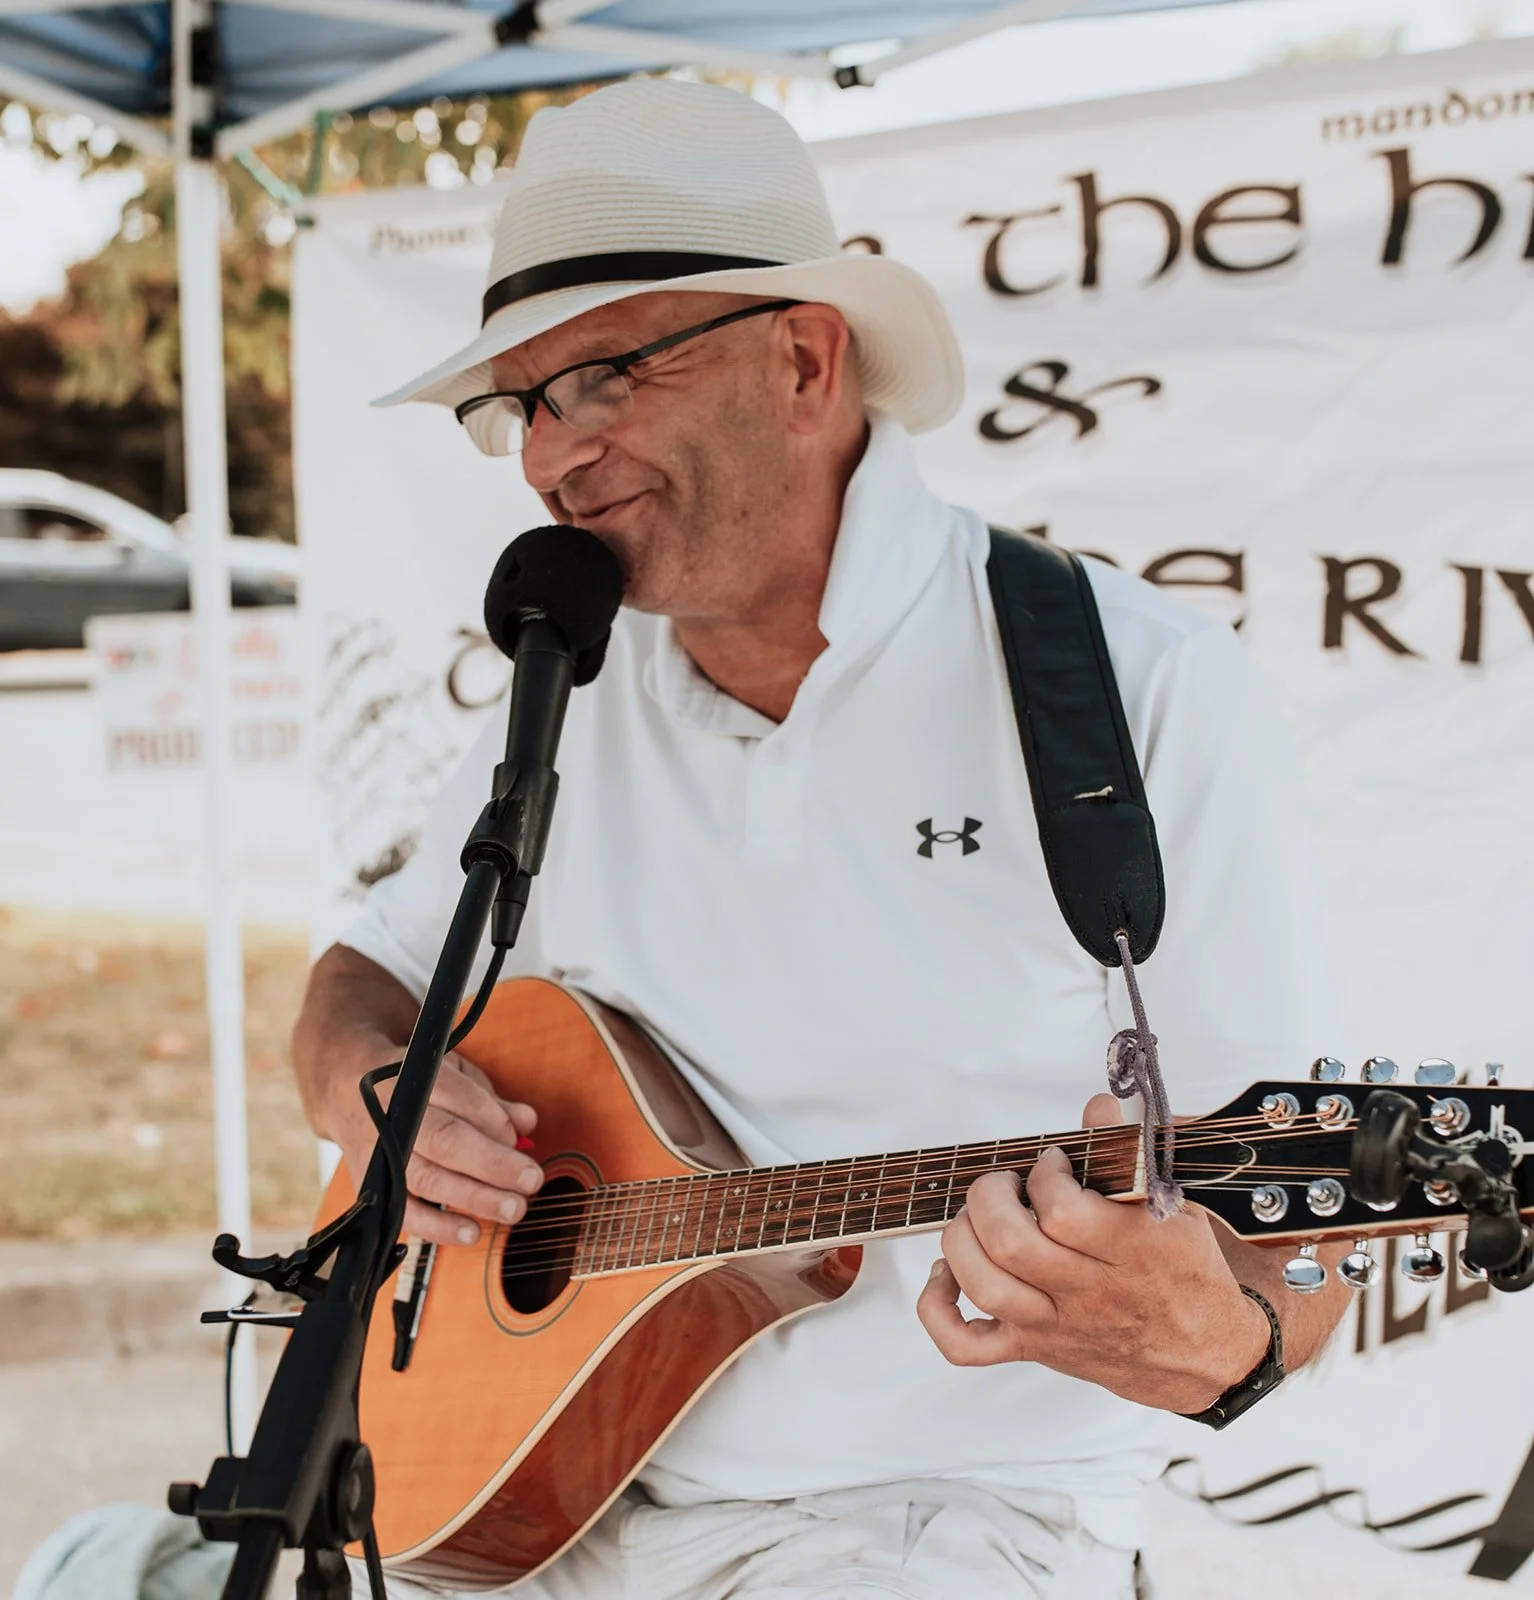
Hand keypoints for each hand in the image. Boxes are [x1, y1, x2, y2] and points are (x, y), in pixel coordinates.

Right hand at [330, 1046, 541, 1247]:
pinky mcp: (372, 1185)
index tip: (519, 1138)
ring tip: (514, 1208)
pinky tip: (473, 1232)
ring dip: (475, 1197)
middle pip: (445, 1140)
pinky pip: (404, 1213)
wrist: (347, 1093)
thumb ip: (491, 1100)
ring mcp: (380, 1152)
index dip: (493, 1120)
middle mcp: (395, 1115)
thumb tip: (526, 1122)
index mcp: (417, 1078)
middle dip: (493, 1163)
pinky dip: (439, 1227)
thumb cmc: (415, 1087)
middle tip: (532, 1180)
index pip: (458, 1096)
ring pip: (427, 1179)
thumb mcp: (453, 1074)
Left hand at [916, 1094, 1270, 1412]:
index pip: (1061, 1212)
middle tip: (1009, 1185)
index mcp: (1131, 1251)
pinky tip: (947, 1274)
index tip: (1053, 1163)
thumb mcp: (1173, 1203)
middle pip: (1010, 1245)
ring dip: (964, 1239)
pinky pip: (965, 1345)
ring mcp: (1055, 1325)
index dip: (1044, 1175)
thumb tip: (1099, 1104)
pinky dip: (938, 1308)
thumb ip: (1131, 1150)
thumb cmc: (1184, 1272)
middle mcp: (1089, 1293)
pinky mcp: (1032, 1349)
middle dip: (991, 1197)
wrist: (1204, 1355)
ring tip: (981, 1219)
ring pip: (984, 1286)